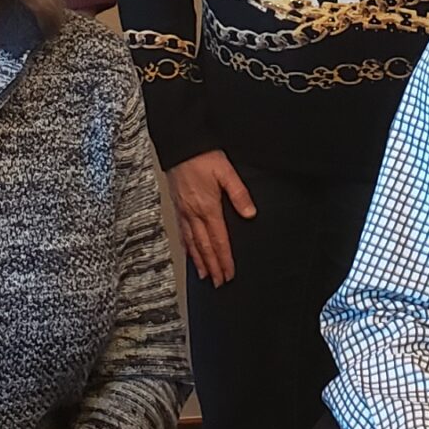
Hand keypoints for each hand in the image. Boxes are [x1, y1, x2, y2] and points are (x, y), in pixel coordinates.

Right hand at [166, 150, 254, 285]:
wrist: (180, 146)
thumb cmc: (203, 156)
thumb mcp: (226, 172)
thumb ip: (239, 194)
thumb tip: (250, 214)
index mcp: (208, 207)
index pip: (219, 240)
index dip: (224, 259)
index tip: (229, 273)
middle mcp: (194, 213)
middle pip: (205, 246)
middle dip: (213, 266)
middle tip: (219, 282)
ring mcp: (183, 211)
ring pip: (192, 242)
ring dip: (200, 261)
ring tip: (205, 275)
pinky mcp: (177, 206)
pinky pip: (182, 232)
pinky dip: (187, 247)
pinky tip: (189, 253)